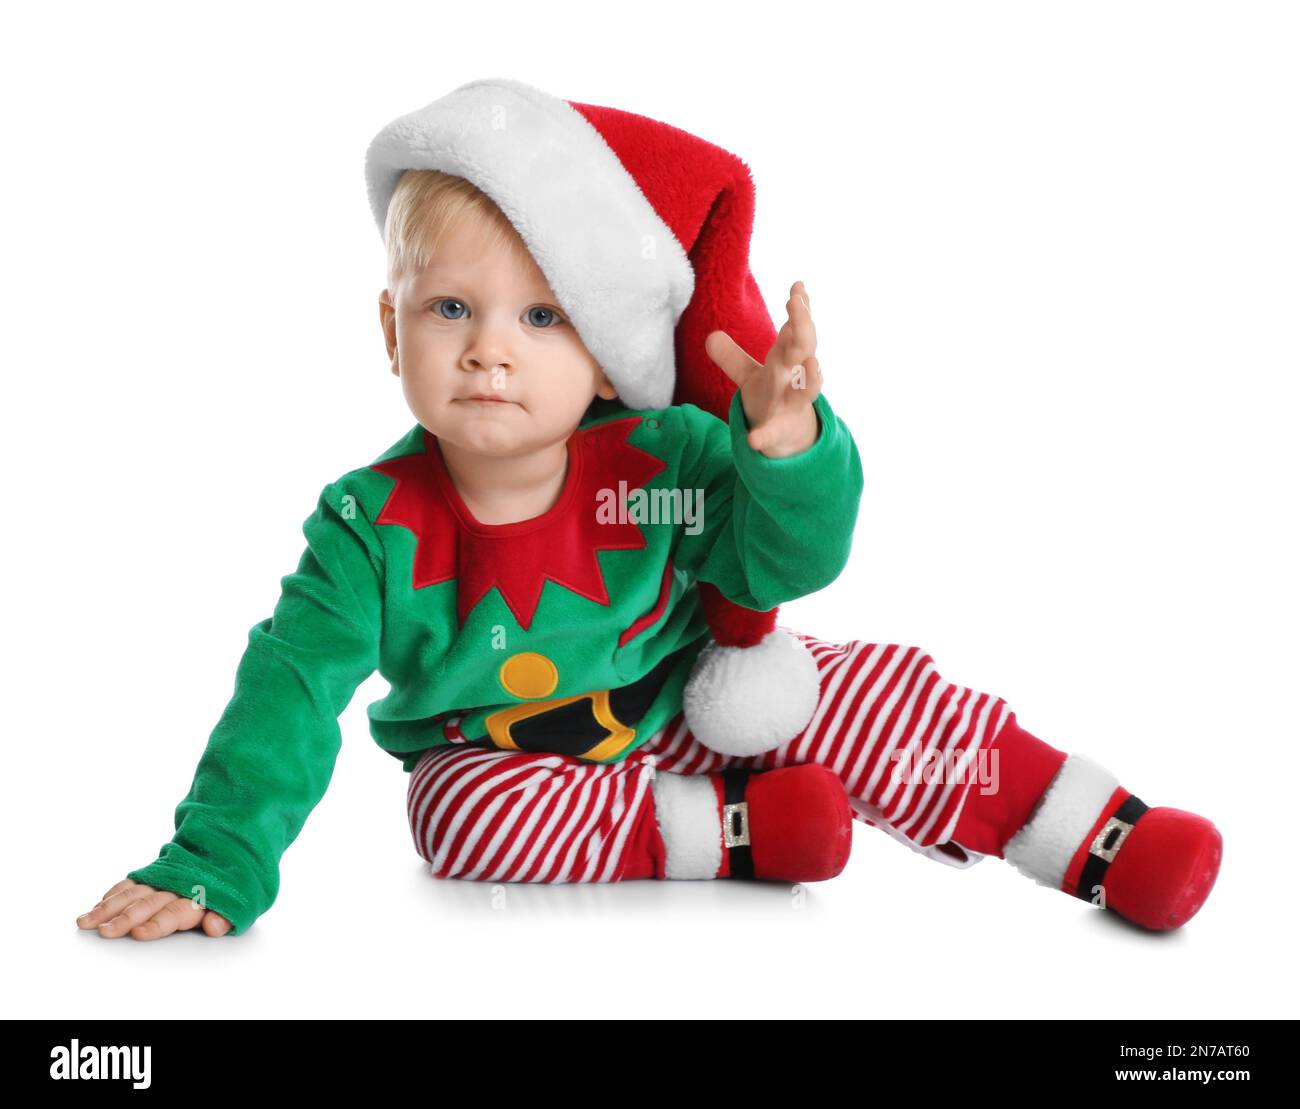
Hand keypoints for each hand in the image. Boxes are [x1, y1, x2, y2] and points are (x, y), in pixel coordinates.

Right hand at [76, 878, 232, 939]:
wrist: (232, 844)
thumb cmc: (235, 883)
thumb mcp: (243, 902)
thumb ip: (226, 917)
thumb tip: (214, 926)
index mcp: (200, 896)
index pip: (176, 913)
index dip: (158, 924)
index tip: (139, 933)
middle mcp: (178, 886)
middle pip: (148, 904)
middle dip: (125, 919)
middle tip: (104, 931)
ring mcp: (164, 878)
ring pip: (133, 893)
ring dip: (109, 908)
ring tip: (87, 921)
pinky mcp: (155, 872)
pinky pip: (132, 882)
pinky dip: (114, 893)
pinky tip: (98, 905)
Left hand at [705, 280, 822, 457]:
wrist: (785, 438)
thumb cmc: (773, 398)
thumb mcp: (750, 376)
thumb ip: (732, 358)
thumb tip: (711, 336)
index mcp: (786, 360)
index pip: (796, 329)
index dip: (800, 309)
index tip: (798, 287)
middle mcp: (793, 378)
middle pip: (803, 350)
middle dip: (803, 327)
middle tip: (798, 303)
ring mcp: (791, 404)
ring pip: (806, 388)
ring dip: (810, 377)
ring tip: (812, 363)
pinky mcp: (780, 430)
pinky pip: (774, 432)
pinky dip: (764, 436)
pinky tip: (753, 440)